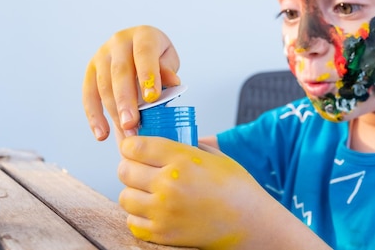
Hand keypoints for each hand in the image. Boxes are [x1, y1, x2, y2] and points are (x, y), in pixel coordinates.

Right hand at [82, 25, 179, 141]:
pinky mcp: (90, 70)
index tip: (152, 98)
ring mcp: (102, 55)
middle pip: (120, 72)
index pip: (144, 53)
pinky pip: (88, 95)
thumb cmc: (157, 56)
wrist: (140, 47)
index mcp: (143, 35)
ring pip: (104, 85)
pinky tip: (102, 134)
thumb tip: (173, 83)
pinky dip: (95, 117)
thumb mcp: (168, 59)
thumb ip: (168, 70)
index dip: (148, 74)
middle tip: (132, 123)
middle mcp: (119, 42)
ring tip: (126, 132)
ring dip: (113, 112)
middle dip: (126, 100)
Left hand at [117, 136, 330, 249]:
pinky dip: (138, 214)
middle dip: (129, 166)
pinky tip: (151, 208)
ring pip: (125, 196)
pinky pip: (132, 221)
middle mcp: (169, 185)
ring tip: (146, 189)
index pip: (136, 147)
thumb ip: (185, 146)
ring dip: (133, 190)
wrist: (249, 221)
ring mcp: (163, 211)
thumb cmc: (236, 187)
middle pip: (124, 170)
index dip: (131, 144)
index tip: (134, 146)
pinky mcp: (162, 233)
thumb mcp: (214, 155)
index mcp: (182, 160)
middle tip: (138, 167)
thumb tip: (161, 141)